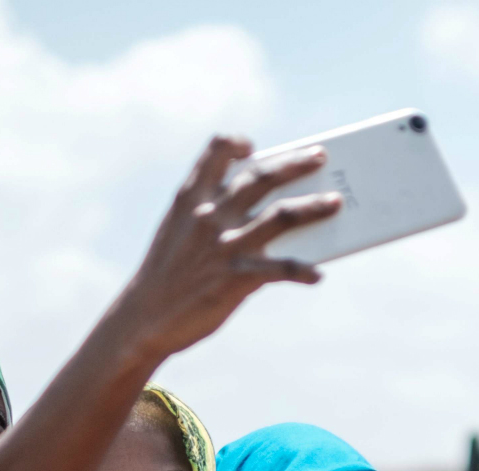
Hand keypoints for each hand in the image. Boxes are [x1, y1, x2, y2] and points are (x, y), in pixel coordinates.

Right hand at [118, 136, 342, 364]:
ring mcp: (224, 245)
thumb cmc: (167, 276)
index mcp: (191, 199)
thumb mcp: (178, 234)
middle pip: (261, 177)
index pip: (215, 153)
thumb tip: (264, 214)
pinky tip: (318, 276)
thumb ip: (211, 216)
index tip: (251, 147)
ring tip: (336, 202)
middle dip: (295, 163)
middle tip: (320, 156)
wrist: (142, 319)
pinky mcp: (235, 278)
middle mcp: (209, 215)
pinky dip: (302, 271)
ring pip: (281, 216)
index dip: (235, 144)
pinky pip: (279, 269)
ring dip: (313, 207)